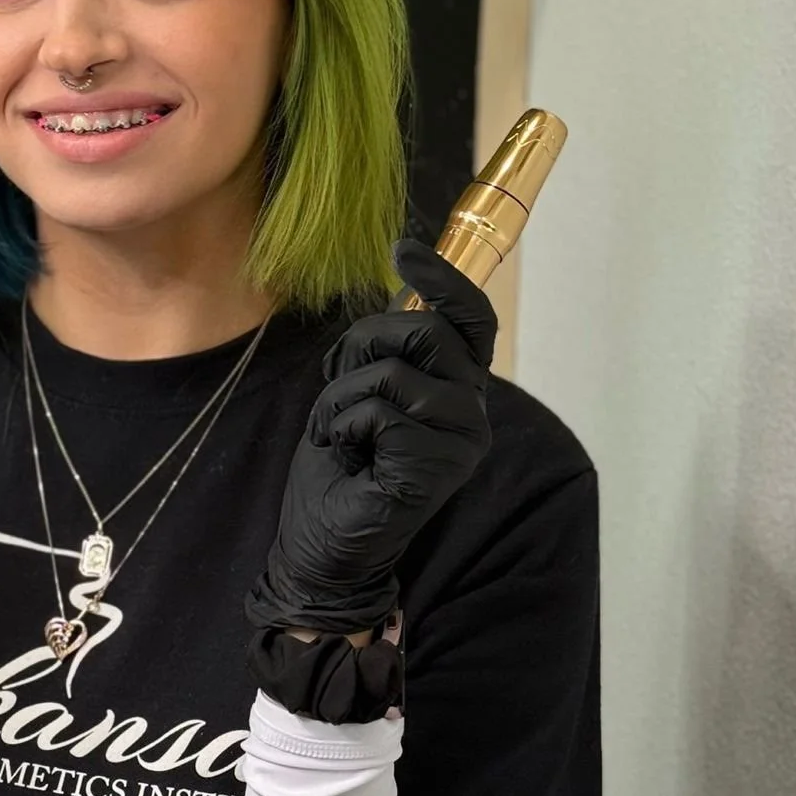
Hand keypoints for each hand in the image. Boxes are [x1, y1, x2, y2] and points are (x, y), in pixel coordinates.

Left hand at [245, 239, 497, 638]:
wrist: (323, 546)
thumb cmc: (341, 467)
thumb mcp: (358, 389)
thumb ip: (386, 350)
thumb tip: (401, 297)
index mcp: (458, 388)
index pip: (470, 320)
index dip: (443, 279)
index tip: (404, 249)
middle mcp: (472, 409)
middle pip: (425, 330)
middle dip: (363, 348)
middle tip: (342, 393)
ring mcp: (461, 438)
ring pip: (395, 368)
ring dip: (344, 395)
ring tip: (341, 433)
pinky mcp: (439, 462)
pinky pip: (379, 408)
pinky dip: (344, 423)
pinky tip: (348, 454)